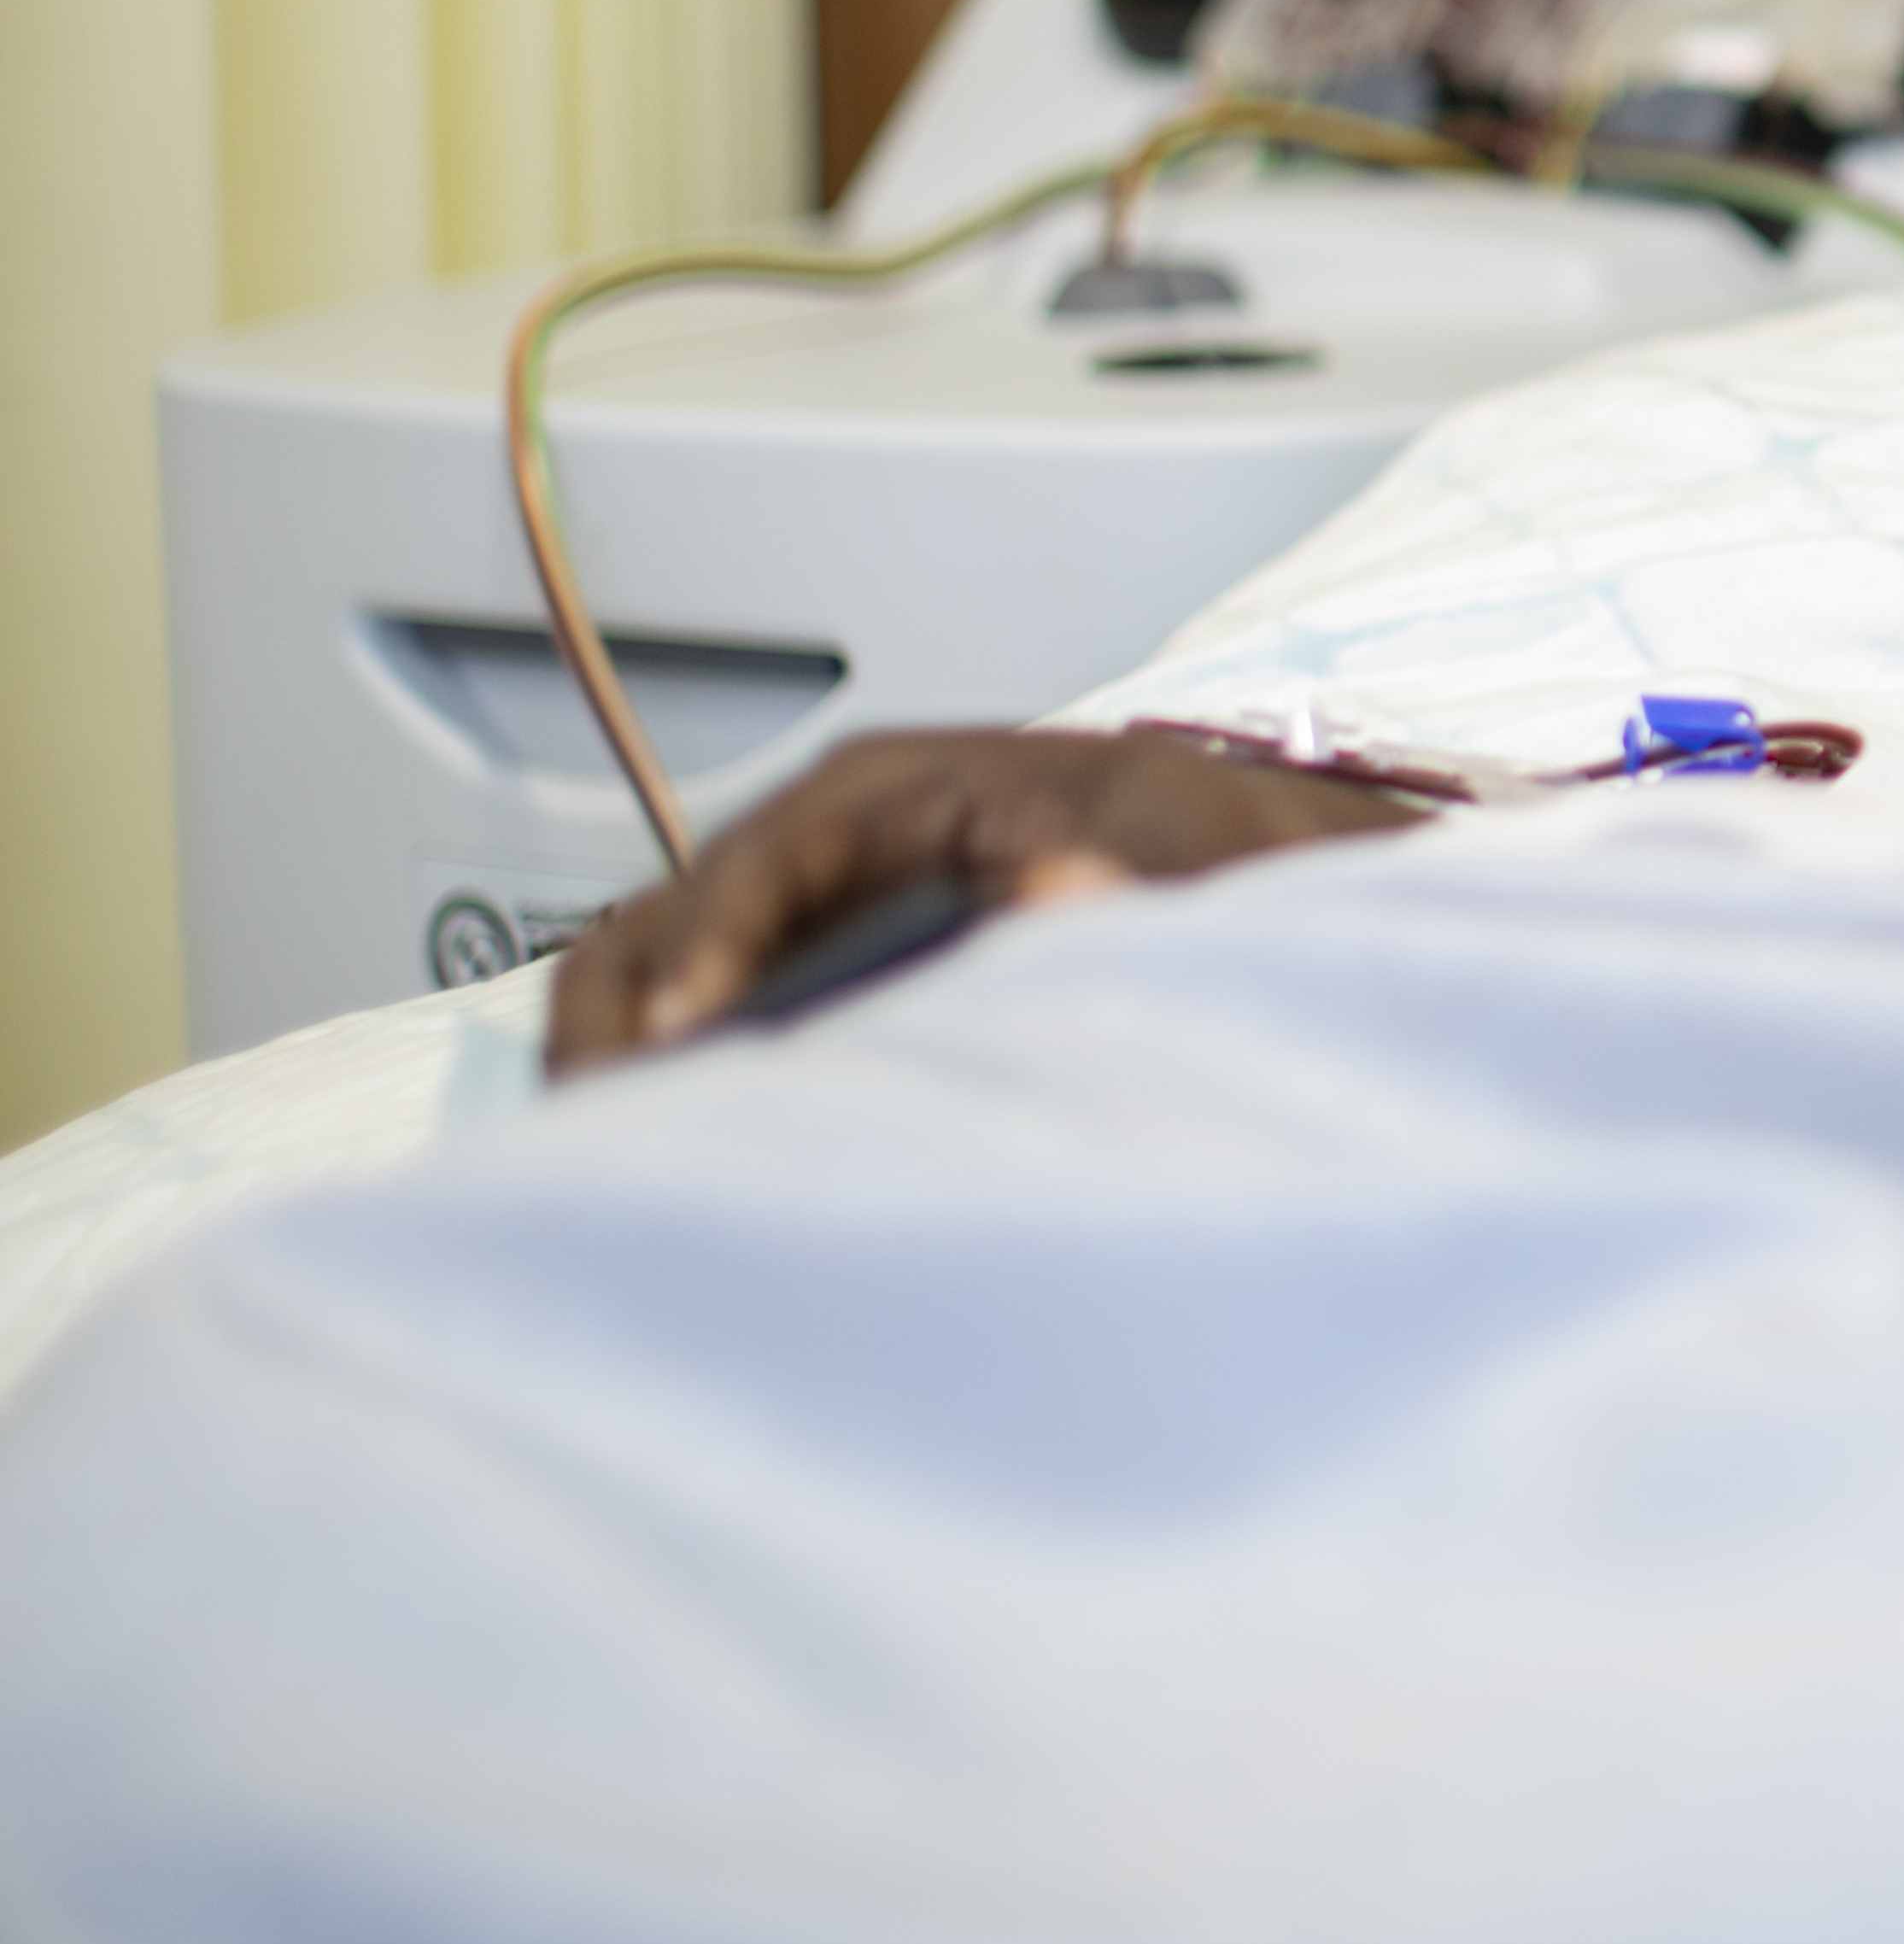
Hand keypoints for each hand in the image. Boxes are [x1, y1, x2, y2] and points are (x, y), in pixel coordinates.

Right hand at [545, 726, 1419, 1078]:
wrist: (1257, 864)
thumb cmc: (1221, 849)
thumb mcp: (1197, 856)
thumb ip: (1129, 881)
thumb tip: (1046, 889)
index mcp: (913, 782)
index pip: (769, 853)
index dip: (714, 940)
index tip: (679, 1037)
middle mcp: (842, 827)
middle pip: (676, 904)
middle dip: (623, 1011)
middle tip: (605, 1133)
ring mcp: (819, 892)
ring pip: (663, 959)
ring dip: (623, 1047)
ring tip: (611, 1162)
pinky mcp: (821, 959)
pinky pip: (705, 1002)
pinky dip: (665, 1069)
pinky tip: (668, 1153)